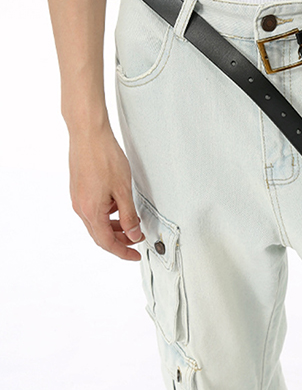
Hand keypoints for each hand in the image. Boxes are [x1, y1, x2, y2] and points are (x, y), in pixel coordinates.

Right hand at [68, 121, 144, 260]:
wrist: (88, 134)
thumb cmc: (104, 157)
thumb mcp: (124, 190)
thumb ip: (129, 216)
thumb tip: (133, 234)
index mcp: (91, 211)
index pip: (107, 242)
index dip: (123, 252)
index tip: (135, 255)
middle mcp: (80, 207)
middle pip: (100, 235)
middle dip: (120, 241)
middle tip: (136, 240)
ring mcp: (78, 199)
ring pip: (97, 223)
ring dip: (114, 227)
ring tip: (131, 223)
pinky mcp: (78, 190)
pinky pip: (93, 211)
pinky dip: (107, 215)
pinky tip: (118, 206)